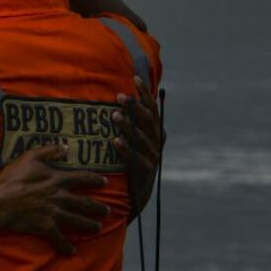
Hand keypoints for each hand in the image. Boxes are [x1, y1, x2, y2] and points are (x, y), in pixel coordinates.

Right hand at [0, 145, 110, 254]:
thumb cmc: (12, 178)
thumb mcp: (30, 157)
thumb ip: (49, 150)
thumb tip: (66, 147)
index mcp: (58, 179)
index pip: (83, 178)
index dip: (95, 180)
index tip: (104, 182)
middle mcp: (60, 197)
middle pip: (85, 203)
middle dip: (98, 207)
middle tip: (107, 210)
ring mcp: (54, 213)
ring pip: (78, 220)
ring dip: (89, 225)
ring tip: (97, 228)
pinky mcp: (46, 227)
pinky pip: (60, 239)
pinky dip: (66, 246)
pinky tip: (72, 251)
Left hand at [112, 76, 164, 215]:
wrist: (138, 192)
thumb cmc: (132, 158)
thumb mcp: (133, 137)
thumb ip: (131, 118)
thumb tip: (118, 93)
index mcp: (156, 130)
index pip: (151, 108)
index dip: (144, 93)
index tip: (135, 77)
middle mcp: (156, 141)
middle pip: (147, 121)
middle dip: (134, 107)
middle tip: (119, 97)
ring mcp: (152, 157)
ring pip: (141, 138)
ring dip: (128, 126)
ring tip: (114, 116)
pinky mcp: (144, 171)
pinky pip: (135, 158)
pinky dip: (125, 149)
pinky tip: (115, 141)